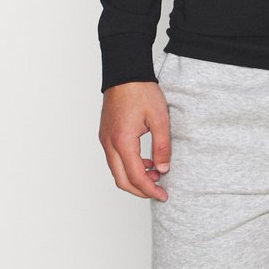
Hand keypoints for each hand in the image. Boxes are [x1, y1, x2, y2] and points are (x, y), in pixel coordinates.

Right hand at [99, 81, 170, 200]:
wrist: (125, 72)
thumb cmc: (141, 91)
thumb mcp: (159, 117)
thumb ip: (162, 146)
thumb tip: (163, 169)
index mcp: (123, 141)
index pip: (135, 177)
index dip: (150, 190)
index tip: (163, 195)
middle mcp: (109, 143)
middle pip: (122, 180)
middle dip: (140, 190)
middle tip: (159, 191)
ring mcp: (105, 139)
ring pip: (116, 171)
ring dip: (134, 178)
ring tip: (155, 173)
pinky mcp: (106, 134)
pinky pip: (114, 159)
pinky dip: (128, 166)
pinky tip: (144, 161)